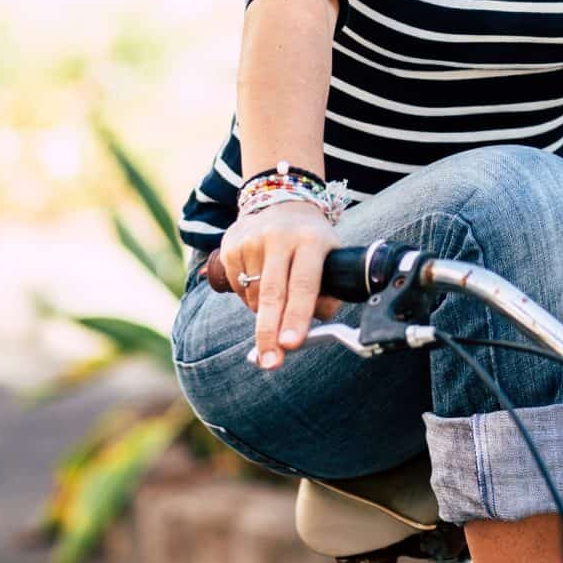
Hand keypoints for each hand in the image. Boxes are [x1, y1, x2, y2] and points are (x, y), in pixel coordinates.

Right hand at [209, 202, 342, 368]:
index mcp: (311, 240)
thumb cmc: (313, 241)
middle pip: (272, 294)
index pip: (303, 285)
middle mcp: (279, 237)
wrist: (282, 200)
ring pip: (254, 298)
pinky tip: (261, 281)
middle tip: (271, 362)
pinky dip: (249, 298)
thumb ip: (328, 294)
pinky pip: (237, 288)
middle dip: (270, 334)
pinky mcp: (231, 244)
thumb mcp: (332, 258)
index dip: (297, 317)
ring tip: (278, 300)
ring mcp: (251, 239)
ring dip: (265, 314)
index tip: (292, 344)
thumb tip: (316, 328)